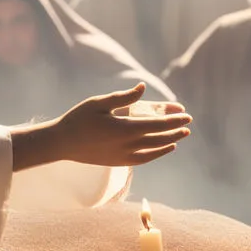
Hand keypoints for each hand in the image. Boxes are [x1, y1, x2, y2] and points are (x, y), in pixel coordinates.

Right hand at [55, 83, 191, 165]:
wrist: (62, 143)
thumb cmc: (79, 118)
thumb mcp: (100, 102)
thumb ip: (124, 97)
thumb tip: (143, 87)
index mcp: (125, 128)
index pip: (157, 124)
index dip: (174, 121)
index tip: (187, 116)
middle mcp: (127, 145)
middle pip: (159, 139)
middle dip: (175, 132)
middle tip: (188, 126)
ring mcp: (123, 156)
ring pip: (154, 151)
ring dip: (169, 143)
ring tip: (180, 138)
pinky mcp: (118, 162)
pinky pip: (144, 160)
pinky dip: (157, 154)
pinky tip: (164, 149)